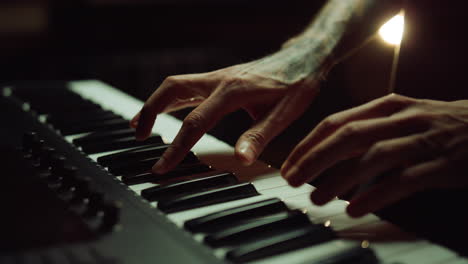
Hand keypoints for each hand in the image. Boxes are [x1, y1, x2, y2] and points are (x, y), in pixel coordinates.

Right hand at [131, 58, 321, 173]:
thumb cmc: (297, 83)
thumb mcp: (284, 114)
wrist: (304, 56)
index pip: (194, 123)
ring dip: (155, 103)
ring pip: (175, 85)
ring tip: (140, 125)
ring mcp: (218, 77)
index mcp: (232, 91)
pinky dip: (170, 100)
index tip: (161, 167)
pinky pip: (187, 87)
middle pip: (171, 90)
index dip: (176, 148)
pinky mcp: (221, 78)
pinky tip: (167, 111)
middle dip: (149, 112)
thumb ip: (259, 136)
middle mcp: (219, 80)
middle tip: (138, 137)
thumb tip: (240, 160)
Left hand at [281, 94, 467, 216]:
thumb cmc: (441, 125)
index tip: (289, 163)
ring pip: (371, 157)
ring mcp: (423, 140)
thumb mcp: (403, 117)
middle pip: (348, 137)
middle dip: (314, 159)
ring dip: (339, 180)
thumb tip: (328, 151)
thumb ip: (369, 129)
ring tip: (317, 199)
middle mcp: (402, 119)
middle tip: (293, 180)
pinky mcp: (442, 164)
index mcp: (387, 107)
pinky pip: (403, 180)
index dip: (308, 143)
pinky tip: (356, 208)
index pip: (336, 122)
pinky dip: (376, 194)